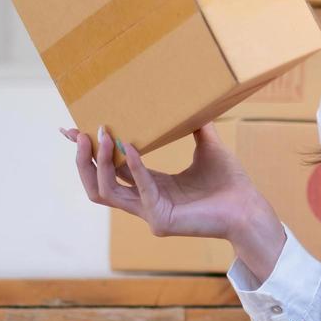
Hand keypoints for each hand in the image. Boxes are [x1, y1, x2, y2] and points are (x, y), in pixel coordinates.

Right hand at [62, 123, 267, 240]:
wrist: (249, 209)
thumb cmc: (231, 184)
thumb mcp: (209, 148)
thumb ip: (199, 128)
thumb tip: (195, 101)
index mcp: (151, 185)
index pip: (109, 169)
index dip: (89, 151)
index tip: (70, 129)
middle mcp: (145, 201)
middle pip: (97, 184)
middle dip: (83, 159)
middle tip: (78, 132)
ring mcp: (150, 213)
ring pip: (107, 191)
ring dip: (100, 162)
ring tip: (100, 135)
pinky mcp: (161, 220)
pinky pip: (140, 190)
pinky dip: (133, 167)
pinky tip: (130, 147)